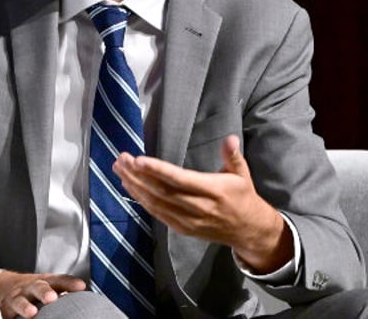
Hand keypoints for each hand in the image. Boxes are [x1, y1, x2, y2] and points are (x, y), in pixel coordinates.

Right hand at [0, 270, 85, 317]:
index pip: (59, 280)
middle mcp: (31, 288)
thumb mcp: (49, 284)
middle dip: (44, 291)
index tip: (80, 286)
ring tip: (31, 313)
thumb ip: (65, 288)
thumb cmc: (33, 288)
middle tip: (52, 297)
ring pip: (19, 301)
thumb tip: (83, 292)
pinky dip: (10, 317)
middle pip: (38, 287)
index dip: (69, 283)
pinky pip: (7, 313)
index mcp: (45, 282)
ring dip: (25, 306)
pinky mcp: (5, 309)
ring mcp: (17, 298)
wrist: (4, 285)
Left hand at [112, 134, 292, 273]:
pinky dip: (142, 200)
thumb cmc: (242, 196)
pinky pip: (158, 214)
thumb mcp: (242, 173)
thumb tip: (230, 138)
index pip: (180, 179)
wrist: (247, 230)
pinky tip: (130, 187)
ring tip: (119, 169)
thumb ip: (233, 156)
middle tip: (121, 159)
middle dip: (138, 175)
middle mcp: (199, 207)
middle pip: (162, 191)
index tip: (138, 159)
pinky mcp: (183, 229)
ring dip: (135, 186)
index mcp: (213, 190)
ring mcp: (189, 221)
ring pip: (156, 204)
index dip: (158, 170)